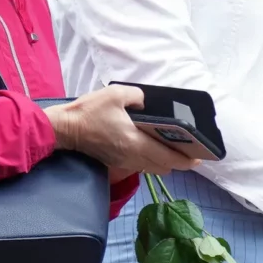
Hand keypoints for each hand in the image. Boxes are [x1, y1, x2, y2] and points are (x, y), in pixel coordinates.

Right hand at [47, 85, 199, 178]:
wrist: (62, 129)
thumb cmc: (88, 112)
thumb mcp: (115, 94)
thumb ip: (137, 96)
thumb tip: (146, 101)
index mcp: (137, 144)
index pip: (170, 159)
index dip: (188, 160)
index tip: (200, 158)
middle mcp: (133, 157)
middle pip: (165, 167)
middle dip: (179, 162)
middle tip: (188, 152)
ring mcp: (124, 162)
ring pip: (153, 168)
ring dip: (165, 162)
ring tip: (172, 150)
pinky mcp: (116, 162)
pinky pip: (140, 165)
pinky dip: (150, 160)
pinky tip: (150, 147)